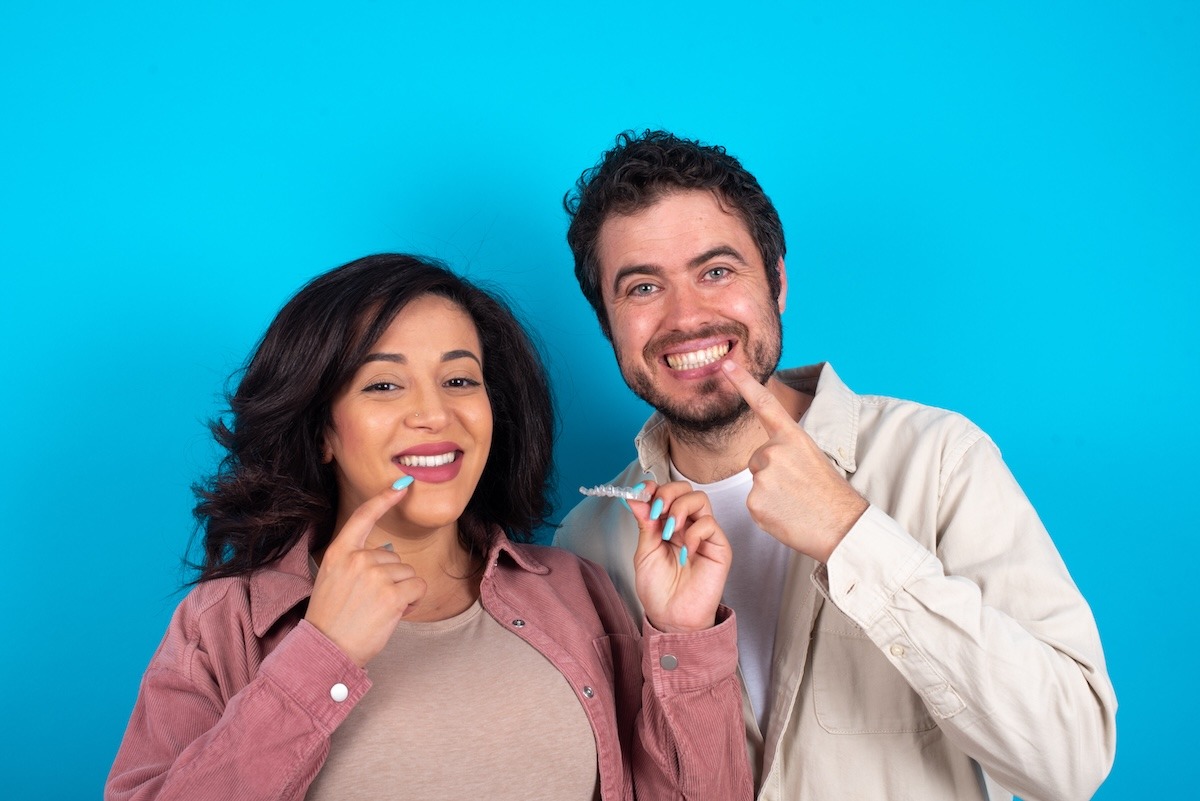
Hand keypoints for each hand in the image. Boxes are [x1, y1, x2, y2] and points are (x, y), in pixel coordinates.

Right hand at [305, 480, 427, 666]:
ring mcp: (375, 575)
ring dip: (403, 592)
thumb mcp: (333, 580)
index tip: (400, 486)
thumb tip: (388, 553)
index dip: (383, 499)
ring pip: (408, 573)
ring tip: (379, 610)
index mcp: (339, 553)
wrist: (326, 650)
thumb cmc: (332, 620)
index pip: (362, 517)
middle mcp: (357, 559)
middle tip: (371, 603)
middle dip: (392, 579)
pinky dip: (414, 601)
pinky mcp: (392, 594)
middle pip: (394, 557)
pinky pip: (418, 587)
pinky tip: (395, 613)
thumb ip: (356, 562)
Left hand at [630, 481, 732, 633]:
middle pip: (684, 489)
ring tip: (669, 532)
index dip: (654, 488)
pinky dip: (693, 534)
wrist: (671, 617)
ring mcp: (704, 534)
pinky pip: (709, 524)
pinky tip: (684, 553)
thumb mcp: (644, 552)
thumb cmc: (658, 590)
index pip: (666, 493)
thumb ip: (644, 524)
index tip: (641, 492)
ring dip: (680, 509)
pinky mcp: (719, 547)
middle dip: (667, 493)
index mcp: (667, 524)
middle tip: (656, 511)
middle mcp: (687, 525)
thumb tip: (636, 498)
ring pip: (700, 499)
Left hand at [721, 360, 867, 561]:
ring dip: (770, 493)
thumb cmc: (830, 495)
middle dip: (771, 473)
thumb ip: (786, 451)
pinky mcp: (754, 502)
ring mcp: (762, 477)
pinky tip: (787, 515)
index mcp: (793, 436)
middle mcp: (774, 451)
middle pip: (757, 458)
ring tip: (796, 503)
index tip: (727, 364)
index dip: (744, 382)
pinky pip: (753, 504)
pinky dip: (767, 512)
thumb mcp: (812, 458)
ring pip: (755, 482)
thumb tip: (765, 460)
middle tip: (798, 488)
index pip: (764, 403)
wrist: (843, 527)